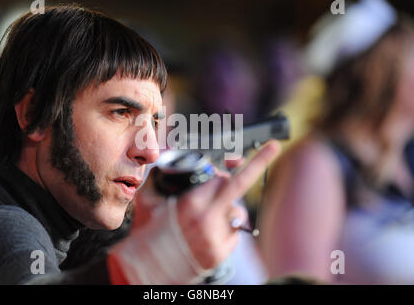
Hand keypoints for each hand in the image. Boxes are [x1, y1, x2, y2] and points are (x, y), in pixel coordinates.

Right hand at [109, 140, 280, 283]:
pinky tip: (208, 233)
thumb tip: (168, 167)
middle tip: (272, 148)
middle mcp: (207, 219)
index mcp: (191, 203)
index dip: (235, 167)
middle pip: (238, 187)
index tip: (264, 150)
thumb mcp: (147, 201)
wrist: (145, 269)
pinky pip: (233, 233)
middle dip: (255, 166)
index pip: (222, 177)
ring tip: (208, 216)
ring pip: (237, 212)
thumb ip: (158, 179)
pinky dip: (226, 229)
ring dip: (229, 208)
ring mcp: (216, 238)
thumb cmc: (146, 234)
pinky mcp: (219, 254)